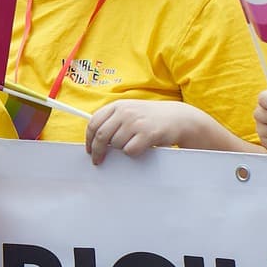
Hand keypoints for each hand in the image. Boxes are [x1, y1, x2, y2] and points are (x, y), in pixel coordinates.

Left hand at [84, 100, 204, 165]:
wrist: (177, 117)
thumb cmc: (150, 117)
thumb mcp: (130, 111)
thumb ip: (113, 120)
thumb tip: (94, 139)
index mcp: (118, 105)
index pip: (94, 122)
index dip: (89, 139)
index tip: (89, 149)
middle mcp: (125, 112)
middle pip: (101, 136)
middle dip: (97, 151)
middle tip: (98, 161)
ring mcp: (136, 122)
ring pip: (116, 145)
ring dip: (122, 149)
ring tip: (133, 143)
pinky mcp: (147, 134)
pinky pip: (130, 151)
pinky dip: (134, 152)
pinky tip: (142, 146)